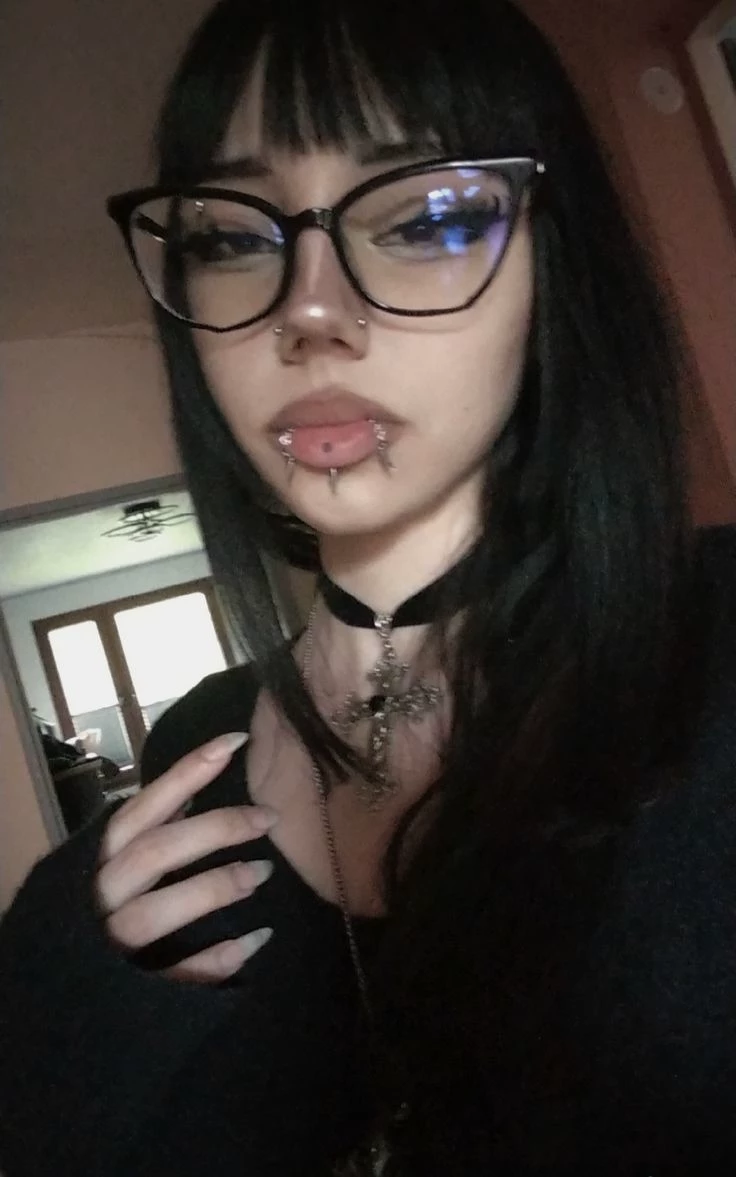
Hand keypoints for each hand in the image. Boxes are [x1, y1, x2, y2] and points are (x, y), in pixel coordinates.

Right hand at [95, 731, 277, 983]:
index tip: (237, 740)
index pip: (144, 808)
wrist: (61, 1000)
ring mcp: (112, 945)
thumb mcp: (114, 868)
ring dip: (214, 887)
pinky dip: (217, 958)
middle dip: (214, 830)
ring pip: (156, 912)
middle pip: (154, 853)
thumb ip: (147, 835)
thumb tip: (192, 793)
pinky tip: (258, 939)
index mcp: (99, 860)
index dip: (188, 772)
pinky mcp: (131, 992)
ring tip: (263, 872)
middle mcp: (100, 897)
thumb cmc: (97, 917)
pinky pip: (176, 975)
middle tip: (268, 816)